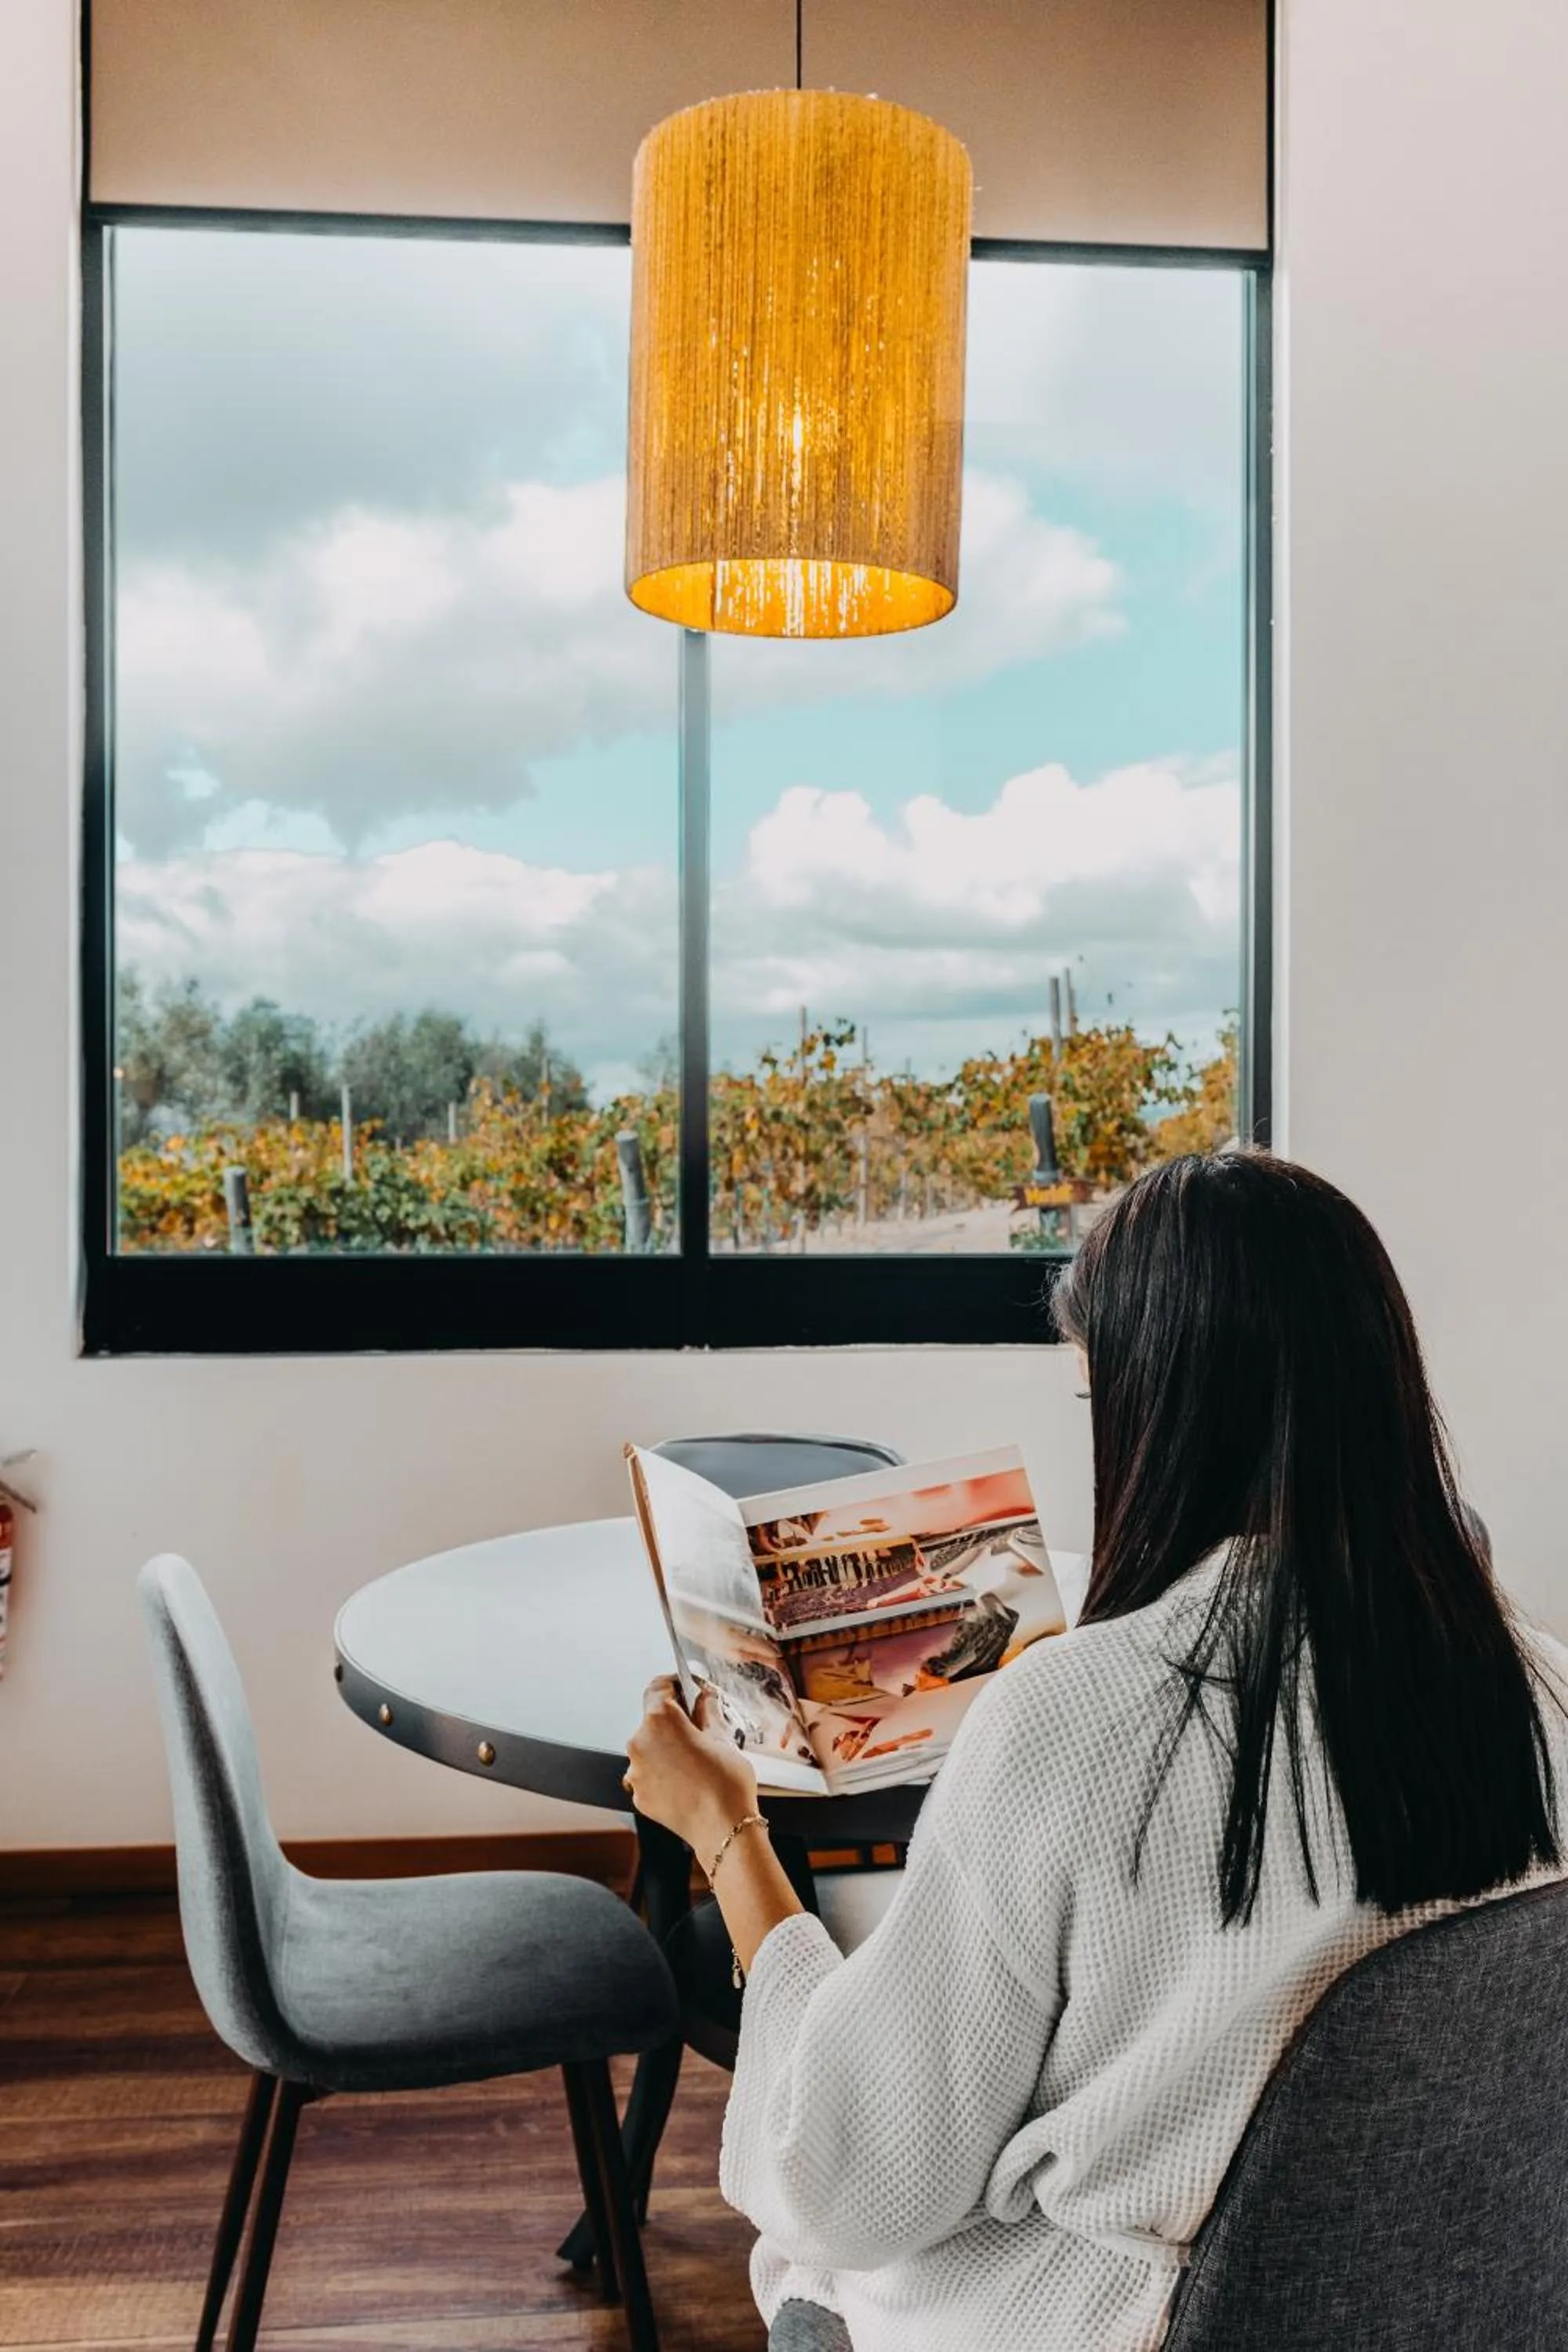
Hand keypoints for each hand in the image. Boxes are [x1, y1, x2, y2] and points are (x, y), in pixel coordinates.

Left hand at [624, 1676, 758, 1864]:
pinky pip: (649, 1775)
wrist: (723, 1829)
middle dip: (674, 1723)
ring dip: (667, 1750)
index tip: (685, 1689)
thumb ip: (706, 1713)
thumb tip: (703, 1699)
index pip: (658, 1687)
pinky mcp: (638, 1794)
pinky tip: (686, 1782)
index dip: (674, 1685)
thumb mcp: (722, 1738)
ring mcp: (635, 1771)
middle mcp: (640, 1742)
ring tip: (695, 1763)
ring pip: (650, 1750)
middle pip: (653, 1721)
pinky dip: (663, 1775)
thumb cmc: (726, 1783)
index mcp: (660, 1720)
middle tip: (699, 1730)